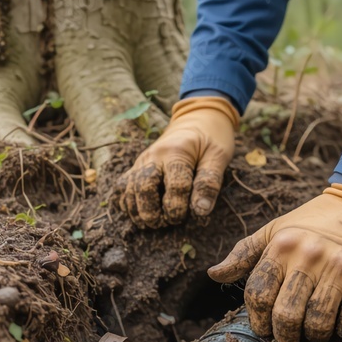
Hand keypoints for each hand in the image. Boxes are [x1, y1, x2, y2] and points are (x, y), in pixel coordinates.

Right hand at [118, 96, 238, 227]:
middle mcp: (153, 156)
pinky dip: (127, 203)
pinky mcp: (136, 166)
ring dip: (138, 212)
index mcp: (176, 152)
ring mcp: (141, 161)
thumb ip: (209, 182)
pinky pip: (122, 187)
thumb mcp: (218, 156)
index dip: (181, 207)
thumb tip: (201, 211)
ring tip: (154, 222)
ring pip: (128, 190)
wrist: (197, 119)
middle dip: (152, 212)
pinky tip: (140, 213)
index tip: (192, 215)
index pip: (175, 186)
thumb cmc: (212, 138)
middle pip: (143, 188)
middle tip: (167, 222)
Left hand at [208, 184, 341, 341]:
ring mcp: (339, 268)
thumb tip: (213, 274)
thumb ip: (245, 253)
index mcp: (282, 246)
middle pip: (286, 316)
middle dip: (285, 338)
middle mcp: (309, 256)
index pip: (258, 295)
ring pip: (317, 323)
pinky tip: (339, 328)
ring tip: (314, 337)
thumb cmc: (318, 221)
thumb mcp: (277, 229)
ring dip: (314, 338)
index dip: (258, 321)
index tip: (266, 329)